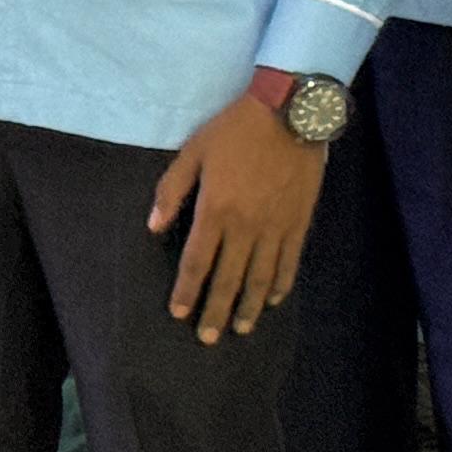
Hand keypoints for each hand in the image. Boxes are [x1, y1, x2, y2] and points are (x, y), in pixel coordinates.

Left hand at [148, 93, 327, 343]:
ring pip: (262, 278)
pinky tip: (274, 300)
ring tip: (241, 329)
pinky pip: (289, 262)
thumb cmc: (234, 130)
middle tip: (207, 339)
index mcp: (216, 210)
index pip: (197, 262)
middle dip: (215, 311)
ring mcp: (276, 227)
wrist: (290, 113)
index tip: (179, 313)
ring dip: (250, 307)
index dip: (187, 291)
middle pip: (229, 279)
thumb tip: (153, 226)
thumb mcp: (193, 152)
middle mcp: (246, 226)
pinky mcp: (299, 222)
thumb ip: (171, 191)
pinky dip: (282, 285)